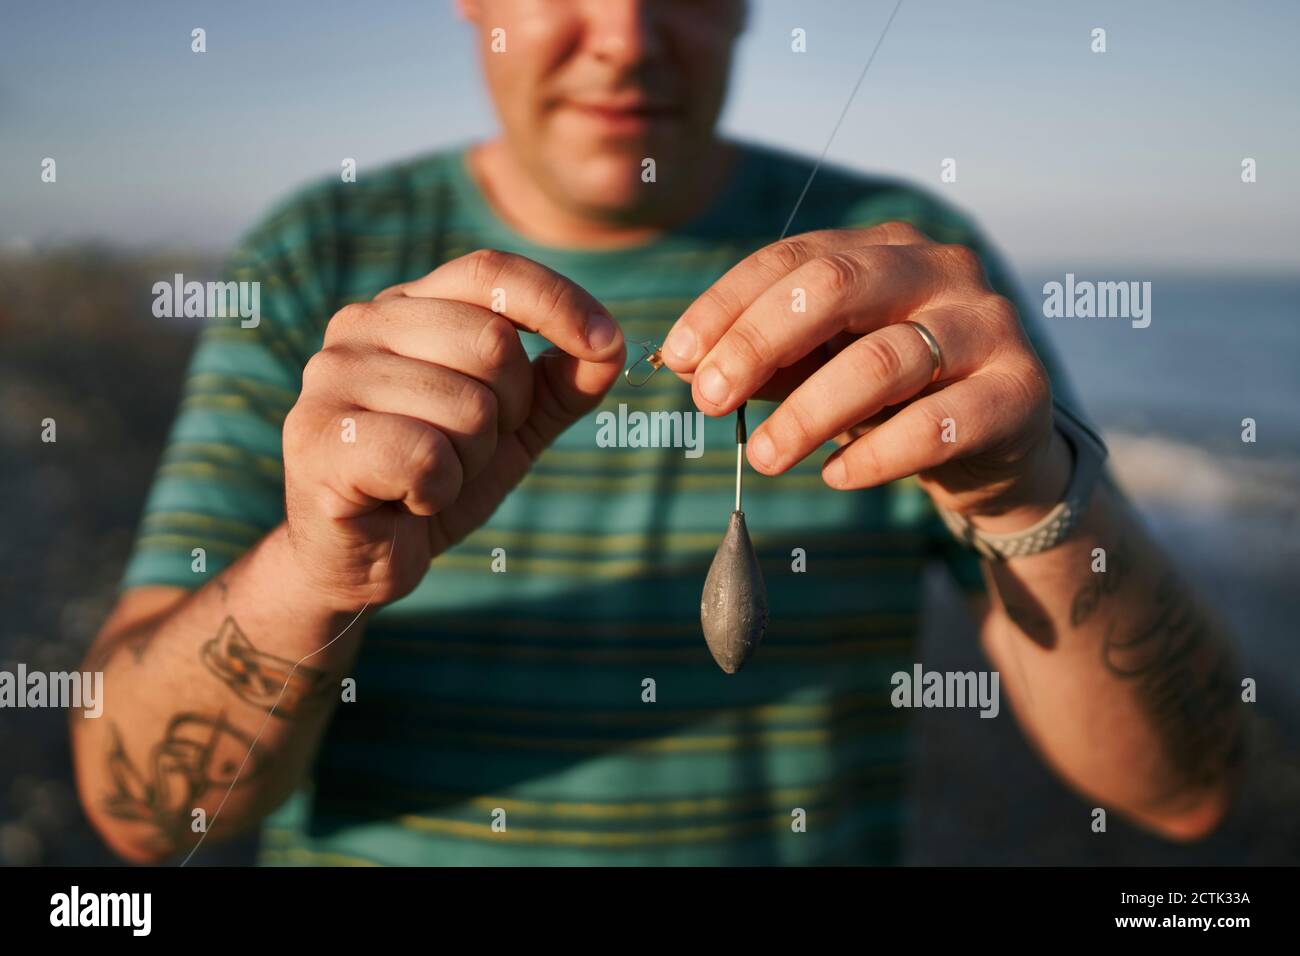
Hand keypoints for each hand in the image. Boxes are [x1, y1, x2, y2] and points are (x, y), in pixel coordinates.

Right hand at [282, 249, 624, 609]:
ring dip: (471, 462)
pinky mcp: (317, 440)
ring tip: (431, 477)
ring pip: (468, 408)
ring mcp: (330, 379)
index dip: (558, 301)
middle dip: (507, 413)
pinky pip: (427, 457)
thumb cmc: (431, 479)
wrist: (356, 558)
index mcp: (405, 307)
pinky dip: (437, 492)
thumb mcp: (510, 427)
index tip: (607, 342)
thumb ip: (560, 384)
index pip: (490, 272)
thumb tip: (612, 345)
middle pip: (491, 343)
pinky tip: (408, 501)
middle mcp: (360, 326)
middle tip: (465, 449)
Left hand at [660, 222, 1066, 526]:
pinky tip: (836, 475)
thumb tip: (686, 364)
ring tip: (763, 456)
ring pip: (884, 359)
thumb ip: (768, 360)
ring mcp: (986, 325)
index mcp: (884, 249)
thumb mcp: (824, 368)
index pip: (792, 258)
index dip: (726, 306)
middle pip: (837, 286)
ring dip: (809, 413)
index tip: (676, 358)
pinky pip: (938, 423)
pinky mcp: (1019, 390)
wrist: (997, 443)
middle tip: (708, 400)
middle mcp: (940, 268)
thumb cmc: (896, 395)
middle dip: (759, 343)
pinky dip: (876, 454)